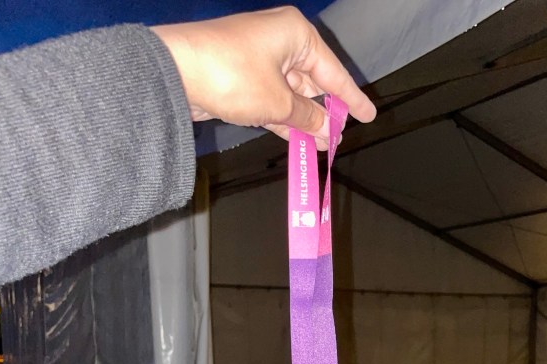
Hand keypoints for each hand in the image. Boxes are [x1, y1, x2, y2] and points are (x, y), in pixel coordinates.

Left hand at [151, 6, 375, 147]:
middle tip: (341, 137)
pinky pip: (274, 102)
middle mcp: (280, 42)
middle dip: (326, 112)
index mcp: (295, 34)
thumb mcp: (278, 102)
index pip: (333, 72)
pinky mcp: (243, 80)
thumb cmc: (231, 74)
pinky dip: (287, 121)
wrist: (177, 72)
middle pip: (313, 81)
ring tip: (323, 146)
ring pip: (293, 95)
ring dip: (306, 121)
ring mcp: (260, 61)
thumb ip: (307, 118)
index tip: (368, 115)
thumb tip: (327, 130)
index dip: (351, 98)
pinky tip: (300, 141)